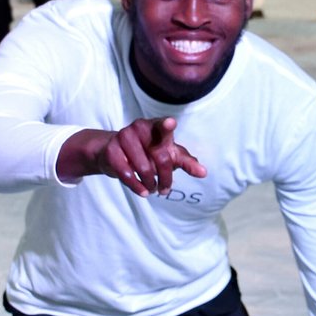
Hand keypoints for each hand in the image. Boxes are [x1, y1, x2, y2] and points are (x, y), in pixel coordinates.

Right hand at [56, 117, 207, 195]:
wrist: (114, 153)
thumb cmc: (148, 152)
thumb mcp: (170, 154)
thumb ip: (186, 162)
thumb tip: (203, 172)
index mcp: (156, 126)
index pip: (163, 126)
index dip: (167, 125)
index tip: (171, 124)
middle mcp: (140, 127)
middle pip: (160, 158)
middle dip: (165, 178)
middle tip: (164, 189)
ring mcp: (124, 137)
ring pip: (144, 168)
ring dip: (150, 184)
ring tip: (152, 189)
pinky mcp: (111, 150)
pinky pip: (126, 174)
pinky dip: (136, 186)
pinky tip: (142, 191)